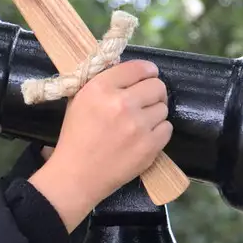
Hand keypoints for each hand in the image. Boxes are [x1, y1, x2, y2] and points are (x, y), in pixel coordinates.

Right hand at [27, 60, 171, 229]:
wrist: (77, 175)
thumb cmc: (76, 137)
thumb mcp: (80, 100)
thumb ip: (104, 83)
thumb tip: (130, 71)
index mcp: (101, 88)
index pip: (138, 67)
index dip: (147, 71)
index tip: (148, 76)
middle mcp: (121, 103)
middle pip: (157, 86)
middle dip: (154, 92)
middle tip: (147, 101)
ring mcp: (138, 125)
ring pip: (163, 108)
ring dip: (155, 113)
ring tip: (141, 122)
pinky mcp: (149, 146)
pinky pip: (167, 128)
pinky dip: (159, 131)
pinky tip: (144, 136)